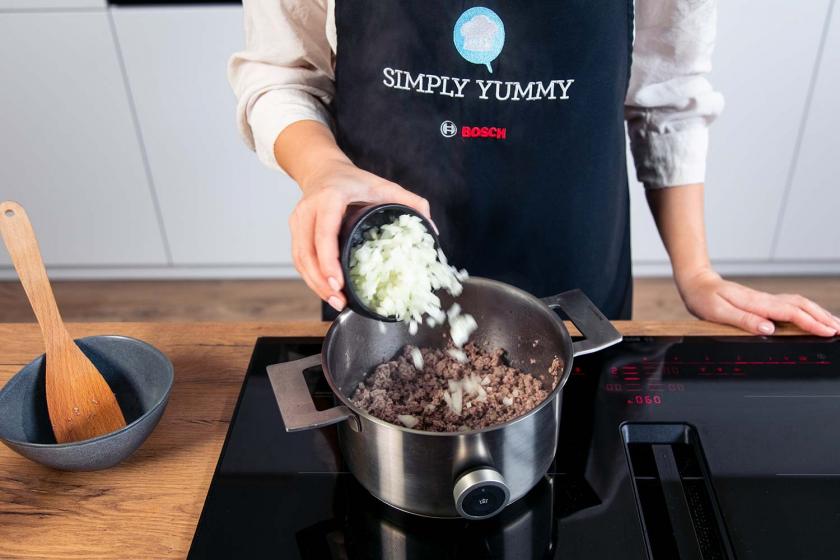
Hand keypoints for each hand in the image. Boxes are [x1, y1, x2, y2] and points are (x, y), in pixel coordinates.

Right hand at [290, 160, 431, 311]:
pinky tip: (326, 290)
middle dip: (322, 281)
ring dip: (315, 283)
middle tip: (341, 300)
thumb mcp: (384, 185)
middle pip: (308, 252)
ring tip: (336, 301)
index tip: (339, 281)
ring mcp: (298, 221)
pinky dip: (311, 277)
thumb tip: (432, 230)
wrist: (323, 169)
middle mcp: (308, 210)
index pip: (324, 232)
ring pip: (300, 259)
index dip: (329, 259)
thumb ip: (411, 203)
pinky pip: (299, 259)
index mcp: (330, 197)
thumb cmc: (354, 180)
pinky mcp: (295, 231)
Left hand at [676, 267, 839, 335]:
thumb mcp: (717, 312)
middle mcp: (764, 299)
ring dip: (818, 314)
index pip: (791, 313)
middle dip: (823, 318)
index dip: (811, 323)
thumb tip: (769, 328)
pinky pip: (791, 305)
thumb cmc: (703, 298)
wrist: (696, 282)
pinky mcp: (762, 301)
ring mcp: (764, 299)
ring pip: (799, 304)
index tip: (828, 332)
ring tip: (835, 325)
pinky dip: (807, 311)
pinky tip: (812, 317)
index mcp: (756, 303)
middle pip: (802, 306)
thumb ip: (743, 320)